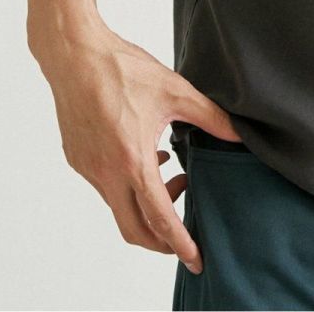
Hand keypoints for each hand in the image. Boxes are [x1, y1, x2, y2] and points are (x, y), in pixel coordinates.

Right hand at [32, 17, 240, 274]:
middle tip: (185, 235)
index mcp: (132, 161)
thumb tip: (237, 135)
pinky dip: (129, 186)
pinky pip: (106, 187)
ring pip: (119, 207)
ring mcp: (88, 169)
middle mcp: (106, 174)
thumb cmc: (122, 68)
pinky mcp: (78, 159)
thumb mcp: (174, 90)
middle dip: (162, 240)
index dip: (180, 242)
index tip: (196, 258)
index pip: (160, 217)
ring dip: (147, 205)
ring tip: (174, 176)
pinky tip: (148, 157)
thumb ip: (208, 116)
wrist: (75, 54)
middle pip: (134, 229)